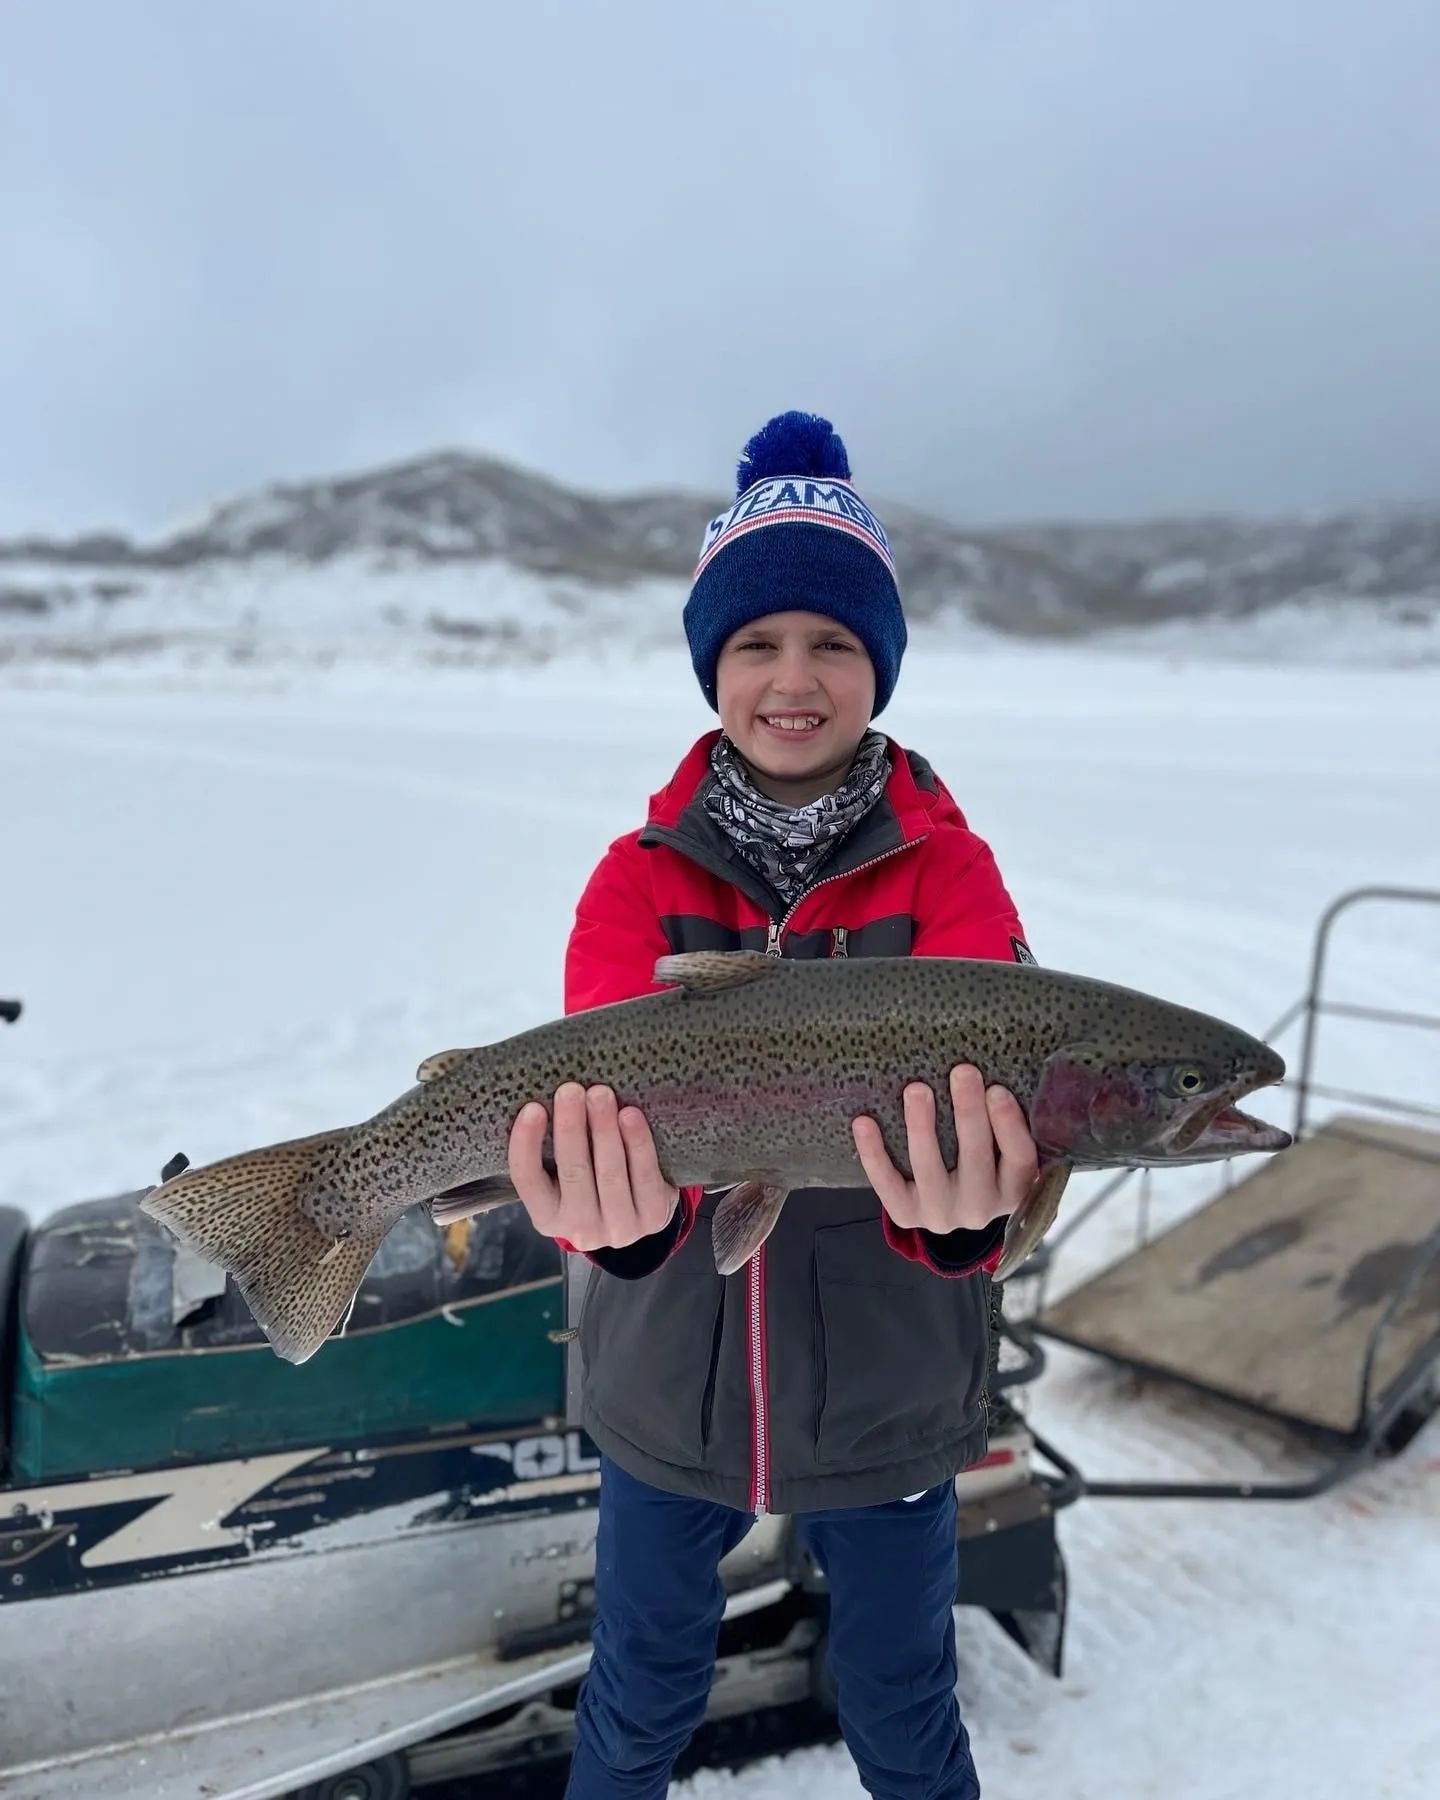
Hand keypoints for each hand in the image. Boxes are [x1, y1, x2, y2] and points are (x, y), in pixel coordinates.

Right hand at [507, 1082, 679, 1252]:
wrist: (638, 1217)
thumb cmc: (592, 1184)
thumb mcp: (563, 1181)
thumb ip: (552, 1151)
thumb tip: (544, 1094)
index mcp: (546, 1216)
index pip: (527, 1179)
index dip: (526, 1143)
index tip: (532, 1108)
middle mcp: (579, 1227)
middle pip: (572, 1172)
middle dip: (571, 1128)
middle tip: (570, 1090)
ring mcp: (617, 1227)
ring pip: (609, 1173)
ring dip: (604, 1130)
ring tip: (600, 1095)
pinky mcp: (651, 1217)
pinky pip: (644, 1175)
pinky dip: (637, 1143)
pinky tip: (630, 1115)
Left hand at [851, 1064, 1037, 1235]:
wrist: (949, 1205)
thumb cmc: (981, 1161)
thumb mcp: (1002, 1151)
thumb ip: (1001, 1120)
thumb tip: (988, 1067)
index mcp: (1014, 1188)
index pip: (1019, 1158)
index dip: (1009, 1125)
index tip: (997, 1089)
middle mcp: (981, 1207)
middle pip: (976, 1157)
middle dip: (968, 1112)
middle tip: (962, 1072)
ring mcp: (942, 1214)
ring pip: (929, 1169)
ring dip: (922, 1127)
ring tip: (916, 1090)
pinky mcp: (907, 1215)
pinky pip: (887, 1183)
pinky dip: (873, 1153)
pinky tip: (863, 1122)